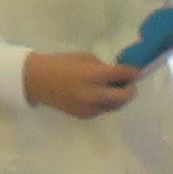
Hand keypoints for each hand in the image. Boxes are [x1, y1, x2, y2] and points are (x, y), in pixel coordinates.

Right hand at [21, 50, 139, 117]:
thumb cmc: (61, 63)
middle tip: (129, 83)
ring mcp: (91, 108)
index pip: (124, 75)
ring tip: (112, 87)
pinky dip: (105, 102)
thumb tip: (118, 73)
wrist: (37, 81)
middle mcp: (95, 94)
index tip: (135, 70)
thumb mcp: (84, 57)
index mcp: (95, 76)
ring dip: (118, 97)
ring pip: (115, 105)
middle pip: (126, 97)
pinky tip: (98, 94)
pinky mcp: (86, 115)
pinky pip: (103, 109)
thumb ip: (103, 66)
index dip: (132, 72)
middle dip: (130, 89)